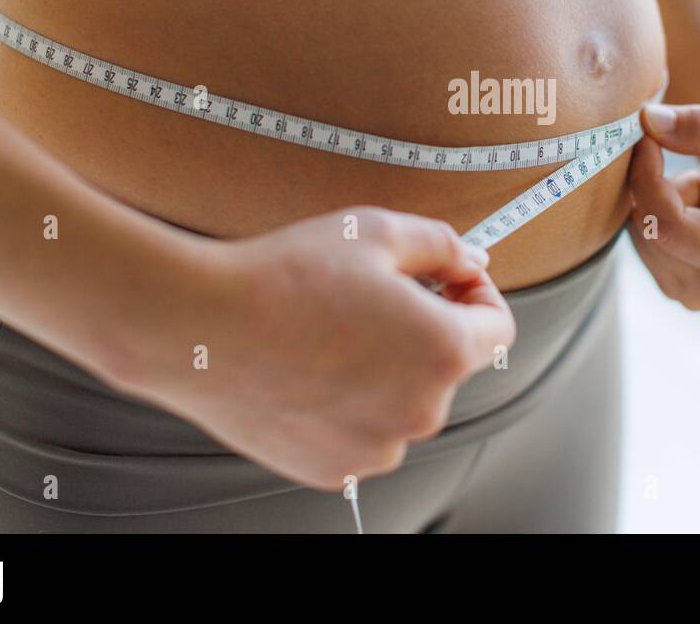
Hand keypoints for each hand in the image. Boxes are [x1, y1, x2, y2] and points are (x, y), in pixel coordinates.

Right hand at [108, 206, 514, 489]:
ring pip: (402, 400)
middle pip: (447, 365)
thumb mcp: (376, 231)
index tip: (450, 281)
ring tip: (327, 332)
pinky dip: (347, 403)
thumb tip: (471, 260)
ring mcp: (378, 448)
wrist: (200, 327)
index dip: (478, 294)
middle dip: (422, 327)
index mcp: (444, 352)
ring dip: (384, 368)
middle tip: (370, 296)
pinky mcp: (335, 469)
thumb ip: (442, 243)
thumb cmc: (284, 278)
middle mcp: (421, 412)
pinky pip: (361, 430)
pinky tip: (307, 367)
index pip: (499, 327)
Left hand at [628, 103, 699, 310]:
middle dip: (660, 187)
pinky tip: (695, 211)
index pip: (667, 223)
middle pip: (648, 229)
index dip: (647, 175)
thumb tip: (647, 118)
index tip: (647, 135)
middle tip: (699, 170)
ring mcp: (692, 295)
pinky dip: (657, 214)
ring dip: (663, 201)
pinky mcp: (673, 285)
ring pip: (639, 234)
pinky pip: (639, 239)